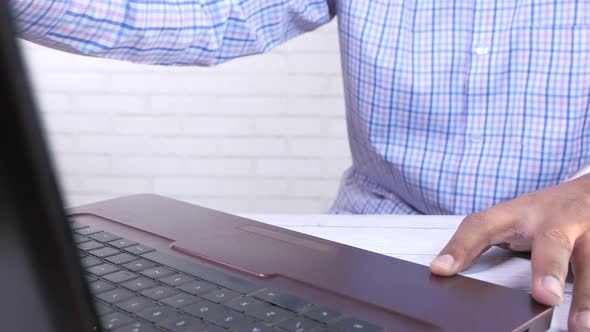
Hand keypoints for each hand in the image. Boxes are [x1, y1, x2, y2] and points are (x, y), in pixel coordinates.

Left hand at [429, 174, 589, 331]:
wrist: (589, 191)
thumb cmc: (544, 212)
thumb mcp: (510, 220)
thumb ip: (483, 241)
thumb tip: (444, 270)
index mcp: (517, 213)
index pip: (482, 225)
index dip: (461, 246)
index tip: (442, 269)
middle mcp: (553, 220)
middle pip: (552, 243)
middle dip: (548, 269)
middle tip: (545, 296)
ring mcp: (585, 232)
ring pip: (589, 263)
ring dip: (585, 296)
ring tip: (580, 325)